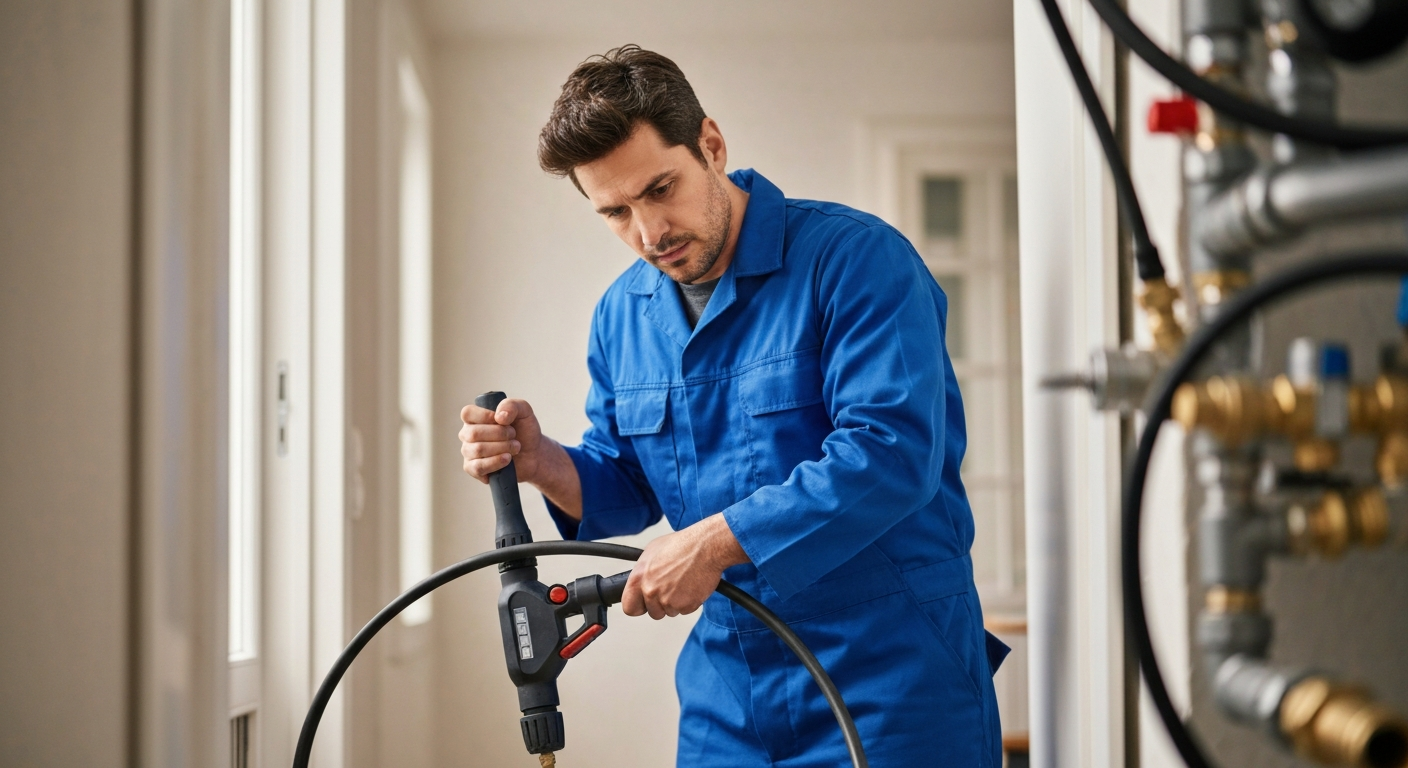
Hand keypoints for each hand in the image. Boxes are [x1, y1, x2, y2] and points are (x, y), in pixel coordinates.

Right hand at [459, 397, 544, 483]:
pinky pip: (477, 467)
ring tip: (515, 447)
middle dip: (500, 434)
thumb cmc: (524, 431)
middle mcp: (468, 434)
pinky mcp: (473, 469)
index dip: (484, 416)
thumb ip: (511, 405)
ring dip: (502, 448)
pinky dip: (495, 462)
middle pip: (474, 433)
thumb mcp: (524, 411)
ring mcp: (469, 452)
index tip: (503, 420)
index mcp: (475, 418)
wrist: (533, 454)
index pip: (467, 413)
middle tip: (514, 435)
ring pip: (478, 450)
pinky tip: (507, 459)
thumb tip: (499, 416)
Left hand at [621, 515, 749, 619]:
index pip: (629, 607)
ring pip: (670, 612)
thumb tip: (641, 580)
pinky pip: (685, 611)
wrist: (705, 547)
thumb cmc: (682, 545)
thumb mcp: (652, 551)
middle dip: (661, 604)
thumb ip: (643, 571)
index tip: (643, 604)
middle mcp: (652, 591)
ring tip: (682, 583)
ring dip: (676, 602)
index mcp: (640, 578)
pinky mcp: (686, 605)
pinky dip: (689, 602)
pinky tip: (691, 586)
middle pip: (653, 612)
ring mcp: (669, 600)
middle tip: (670, 588)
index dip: (637, 606)